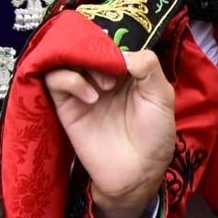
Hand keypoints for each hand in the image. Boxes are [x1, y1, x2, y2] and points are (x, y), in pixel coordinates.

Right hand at [45, 49, 175, 217]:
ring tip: (103, 88)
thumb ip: (148, 67)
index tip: (123, 63)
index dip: (113, 46)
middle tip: (112, 77)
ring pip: (67, 59)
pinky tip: (89, 97)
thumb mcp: (162, 96)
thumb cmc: (155, 134)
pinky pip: (54, 80)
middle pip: (86, 47)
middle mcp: (103, 77)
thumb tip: (122, 54)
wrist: (137, 173)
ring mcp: (83, 90)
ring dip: (83, 66)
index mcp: (127, 71)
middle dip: (97, 54)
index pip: (110, 43)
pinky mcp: (66, 107)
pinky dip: (69, 80)